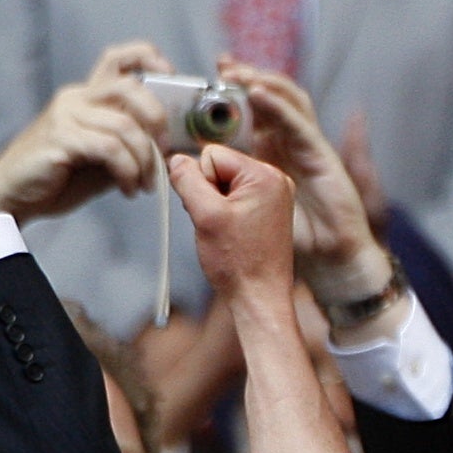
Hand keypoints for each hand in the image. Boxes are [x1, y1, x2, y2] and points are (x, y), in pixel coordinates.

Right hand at [0, 43, 174, 220]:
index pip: (120, 58)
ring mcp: (66, 115)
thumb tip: (175, 145)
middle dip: (158, 119)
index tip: (173, 79)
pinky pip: (109, 147)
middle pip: (130, 86)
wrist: (18, 196)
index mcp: (89, 96)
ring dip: (145, 161)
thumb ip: (133, 142)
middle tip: (165, 152)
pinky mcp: (60, 137)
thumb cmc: (64, 177)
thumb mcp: (108, 156)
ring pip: (124, 124)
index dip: (150, 59)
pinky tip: (129, 189)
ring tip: (144, 185)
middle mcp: (77, 97)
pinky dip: (128, 171)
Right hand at [166, 145, 298, 303]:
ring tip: (227, 231)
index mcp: (266, 175)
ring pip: (222, 182)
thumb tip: (176, 158)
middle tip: (220, 224)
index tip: (215, 212)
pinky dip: (225, 212)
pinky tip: (233, 233)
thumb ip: (186, 179)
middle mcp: (276, 180)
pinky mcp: (268, 209)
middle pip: (218, 166)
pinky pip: (233, 197)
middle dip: (208, 192)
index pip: (211, 154)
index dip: (201, 182)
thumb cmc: (238, 262)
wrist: (259, 297)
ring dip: (215, 204)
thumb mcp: (204, 213)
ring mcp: (274, 195)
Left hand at [225, 62, 390, 309]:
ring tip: (237, 73)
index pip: (248, 112)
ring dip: (262, 82)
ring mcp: (306, 148)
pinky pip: (299, 123)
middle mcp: (287, 145)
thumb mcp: (228, 205)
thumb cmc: (275, 242)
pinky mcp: (321, 155)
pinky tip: (259, 94)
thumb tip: (180, 161)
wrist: (319, 261)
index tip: (208, 77)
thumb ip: (207, 182)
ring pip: (287, 101)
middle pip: (268, 98)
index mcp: (266, 153)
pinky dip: (279, 106)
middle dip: (246, 77)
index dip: (230, 92)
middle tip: (223, 65)